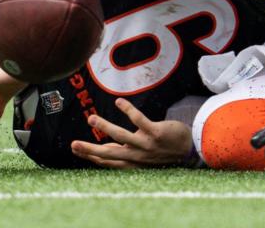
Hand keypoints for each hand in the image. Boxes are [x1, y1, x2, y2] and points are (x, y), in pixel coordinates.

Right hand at [71, 98, 193, 167]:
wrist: (191, 148)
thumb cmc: (165, 149)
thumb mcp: (144, 155)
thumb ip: (127, 151)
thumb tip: (110, 148)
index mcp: (132, 162)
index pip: (107, 161)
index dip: (90, 156)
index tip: (75, 148)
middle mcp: (137, 156)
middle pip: (109, 154)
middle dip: (90, 150)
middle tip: (73, 144)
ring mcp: (146, 146)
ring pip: (121, 137)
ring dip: (105, 128)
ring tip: (91, 119)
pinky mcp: (156, 133)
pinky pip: (139, 121)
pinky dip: (128, 110)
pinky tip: (119, 102)